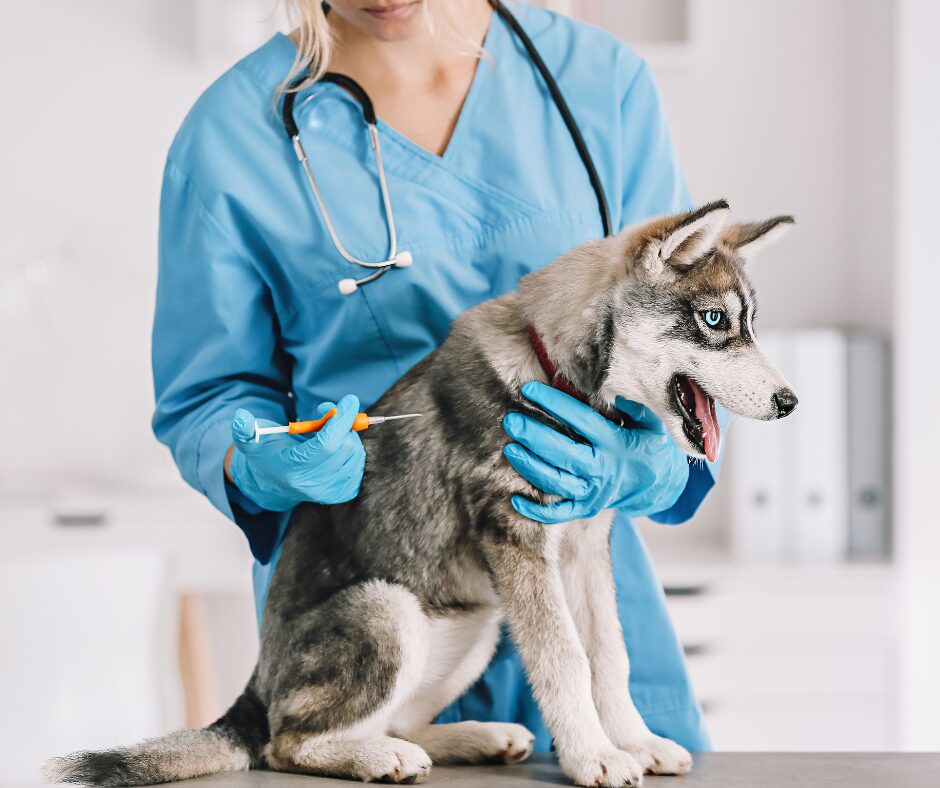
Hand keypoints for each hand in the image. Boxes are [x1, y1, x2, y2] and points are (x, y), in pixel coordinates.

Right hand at [228, 394, 365, 511]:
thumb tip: (241, 417)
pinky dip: (352, 447)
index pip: (326, 445)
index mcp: (293, 471)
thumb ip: (244, 429)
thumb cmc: (266, 454)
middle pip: (344, 447)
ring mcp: (330, 491)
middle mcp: (314, 485)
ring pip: (355, 453)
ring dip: (347, 434)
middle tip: (327, 412)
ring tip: (329, 428)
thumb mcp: (250, 440)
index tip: (349, 401)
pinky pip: (359, 463)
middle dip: (342, 423)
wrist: (274, 480)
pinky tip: (337, 443)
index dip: (340, 421)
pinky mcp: (343, 492)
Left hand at [502, 382, 689, 523]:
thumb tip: (616, 396)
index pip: (581, 420)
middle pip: (562, 453)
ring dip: (530, 466)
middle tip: (511, 421)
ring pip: (555, 482)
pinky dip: (536, 511)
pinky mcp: (585, 508)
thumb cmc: (650, 449)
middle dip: (533, 436)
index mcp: (615, 444)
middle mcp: (601, 470)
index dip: (554, 403)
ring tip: (510, 449)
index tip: (530, 390)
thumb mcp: (653, 426)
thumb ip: (636, 409)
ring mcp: (592, 492)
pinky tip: (515, 499)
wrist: (659, 487)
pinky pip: (558, 514)